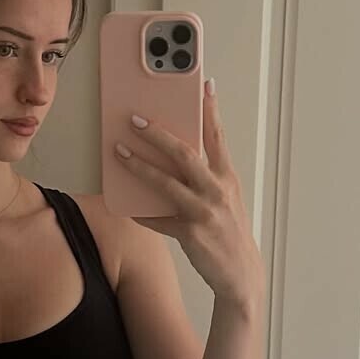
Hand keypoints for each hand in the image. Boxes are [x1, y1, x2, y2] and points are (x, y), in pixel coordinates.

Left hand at [115, 79, 264, 304]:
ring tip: (119, 151)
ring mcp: (204, 211)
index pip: (217, 136)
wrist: (240, 274)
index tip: (203, 84)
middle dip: (157, 133)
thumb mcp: (225, 200)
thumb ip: (205, 178)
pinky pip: (158, 220)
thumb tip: (174, 159)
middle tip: (134, 118)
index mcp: (228, 178)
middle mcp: (217, 190)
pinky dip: (141, 212)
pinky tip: (126, 205)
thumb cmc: (229, 232)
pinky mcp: (191, 233)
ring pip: (166, 182)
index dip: (210, 109)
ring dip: (139, 165)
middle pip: (185, 153)